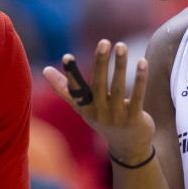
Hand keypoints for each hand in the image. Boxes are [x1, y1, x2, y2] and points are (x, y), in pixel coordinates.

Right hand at [42, 40, 154, 163]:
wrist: (128, 146)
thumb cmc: (103, 120)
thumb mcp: (83, 106)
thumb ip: (66, 88)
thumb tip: (45, 70)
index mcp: (85, 108)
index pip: (76, 89)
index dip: (71, 73)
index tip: (66, 56)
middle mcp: (99, 113)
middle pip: (99, 84)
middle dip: (101, 63)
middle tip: (104, 42)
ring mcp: (117, 117)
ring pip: (118, 88)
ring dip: (120, 66)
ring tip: (121, 46)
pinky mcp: (134, 119)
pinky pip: (138, 96)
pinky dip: (140, 79)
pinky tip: (142, 62)